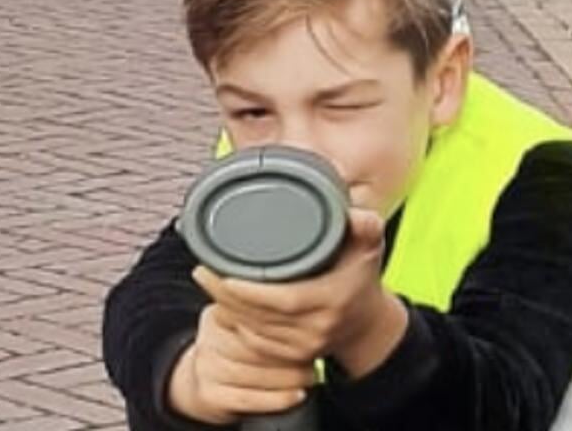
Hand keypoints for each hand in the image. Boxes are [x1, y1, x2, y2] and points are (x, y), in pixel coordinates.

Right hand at [166, 305, 315, 424]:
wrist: (204, 385)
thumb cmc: (235, 354)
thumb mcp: (242, 327)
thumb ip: (265, 318)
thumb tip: (308, 320)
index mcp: (217, 314)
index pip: (250, 316)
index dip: (282, 324)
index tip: (307, 330)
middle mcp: (207, 339)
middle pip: (250, 346)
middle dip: (286, 353)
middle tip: (313, 357)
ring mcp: (205, 367)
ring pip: (249, 373)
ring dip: (285, 377)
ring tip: (308, 376)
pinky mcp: (209, 394)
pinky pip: (247, 398)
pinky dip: (276, 399)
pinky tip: (296, 395)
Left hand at [192, 208, 405, 376]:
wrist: (367, 325)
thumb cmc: (361, 277)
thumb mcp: (369, 247)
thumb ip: (365, 226)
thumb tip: (355, 214)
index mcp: (332, 299)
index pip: (286, 300)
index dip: (252, 291)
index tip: (225, 273)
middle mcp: (318, 328)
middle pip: (261, 316)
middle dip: (225, 294)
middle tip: (202, 269)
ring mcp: (305, 347)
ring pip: (254, 330)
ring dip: (226, 307)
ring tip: (207, 280)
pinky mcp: (293, 356)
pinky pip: (255, 344)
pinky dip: (236, 325)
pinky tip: (222, 305)